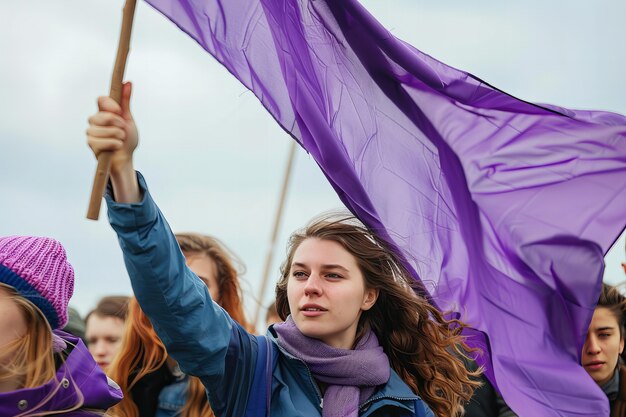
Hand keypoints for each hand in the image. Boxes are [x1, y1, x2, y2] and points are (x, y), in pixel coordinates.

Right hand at [86, 82, 140, 202]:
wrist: (125, 158)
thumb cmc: (127, 139)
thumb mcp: (128, 119)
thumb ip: (125, 102)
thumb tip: (128, 82)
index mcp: (104, 112)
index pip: (101, 100)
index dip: (110, 105)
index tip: (119, 111)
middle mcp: (95, 120)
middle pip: (101, 115)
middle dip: (117, 124)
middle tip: (123, 130)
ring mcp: (91, 132)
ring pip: (102, 130)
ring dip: (117, 136)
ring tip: (120, 140)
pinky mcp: (91, 144)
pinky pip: (101, 142)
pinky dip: (113, 145)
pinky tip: (116, 147)